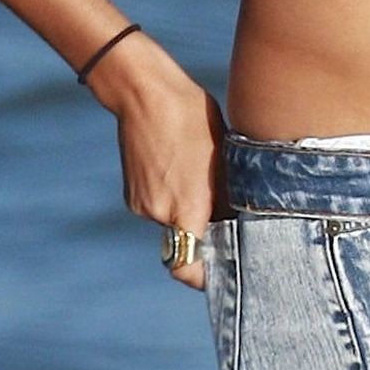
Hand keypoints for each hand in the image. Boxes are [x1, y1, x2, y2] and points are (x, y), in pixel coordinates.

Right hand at [94, 43, 225, 292]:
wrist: (143, 92)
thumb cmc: (192, 118)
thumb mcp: (222, 156)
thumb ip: (227, 197)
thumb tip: (238, 222)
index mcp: (185, 208)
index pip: (186, 268)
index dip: (204, 277)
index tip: (224, 271)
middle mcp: (159, 213)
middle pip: (188, 241)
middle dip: (208, 231)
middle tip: (227, 209)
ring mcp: (141, 204)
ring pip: (174, 222)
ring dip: (190, 210)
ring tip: (203, 175)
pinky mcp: (131, 193)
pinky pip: (159, 206)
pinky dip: (173, 197)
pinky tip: (183, 167)